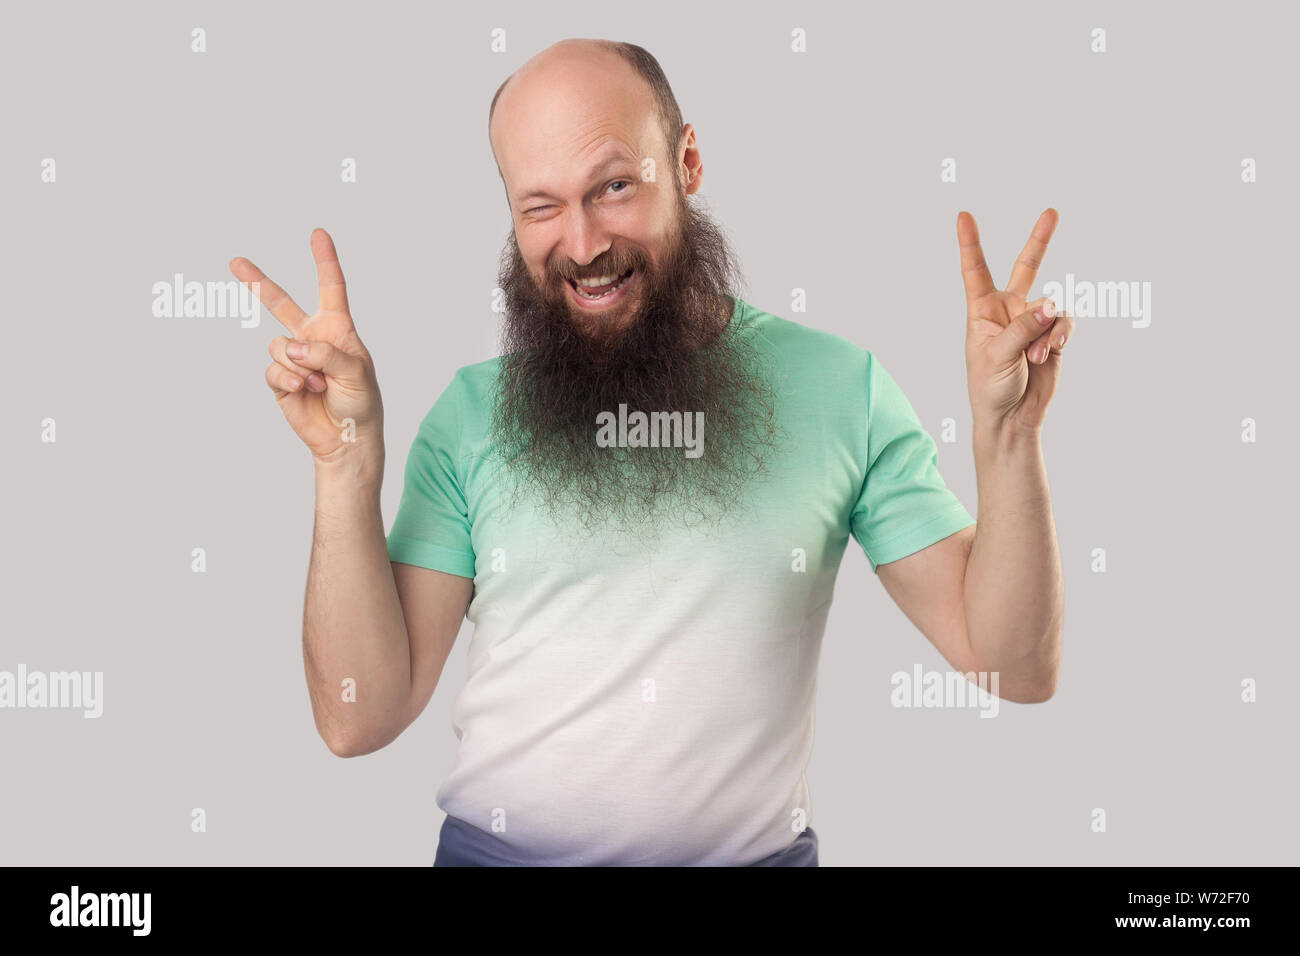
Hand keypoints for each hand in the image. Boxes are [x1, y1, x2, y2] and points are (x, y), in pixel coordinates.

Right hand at [230, 229, 382, 466]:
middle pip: (280, 303)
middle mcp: (312, 339)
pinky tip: (304, 390)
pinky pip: (274, 369)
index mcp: (337, 329)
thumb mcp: (357, 373)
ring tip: (319, 384)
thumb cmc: (362, 403)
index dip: (324, 260)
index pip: (331, 288)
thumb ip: (326, 353)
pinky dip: (289, 379)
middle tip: (236, 262)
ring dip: (300, 365)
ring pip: (279, 345)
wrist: (346, 439)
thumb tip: (292, 347)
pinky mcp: (280, 380)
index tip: (318, 234)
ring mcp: (293, 359)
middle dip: (257, 282)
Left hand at [957, 208, 1074, 433]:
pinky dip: (1059, 336)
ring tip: (1035, 354)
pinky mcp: (1053, 336)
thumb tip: (1050, 304)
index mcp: (982, 311)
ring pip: (1052, 306)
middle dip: (1040, 241)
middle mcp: (1009, 310)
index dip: (970, 243)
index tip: (963, 216)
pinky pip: (1064, 323)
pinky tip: (1049, 353)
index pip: (975, 271)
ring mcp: (1033, 322)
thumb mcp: (997, 356)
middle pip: (1026, 268)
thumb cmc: (990, 388)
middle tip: (1052, 212)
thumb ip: (1022, 327)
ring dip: (1047, 329)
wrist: (1011, 418)